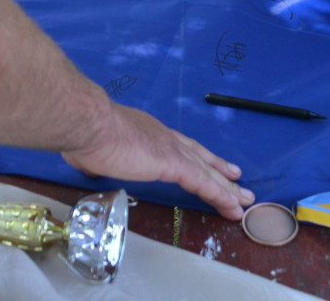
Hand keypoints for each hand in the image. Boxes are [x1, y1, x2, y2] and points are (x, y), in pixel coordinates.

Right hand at [62, 105, 252, 219]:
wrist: (90, 124)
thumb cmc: (86, 136)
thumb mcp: (93, 149)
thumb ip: (97, 157)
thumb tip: (90, 162)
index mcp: (147, 132)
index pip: (178, 147)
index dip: (195, 156)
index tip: (207, 163)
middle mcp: (164, 137)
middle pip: (199, 157)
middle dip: (219, 170)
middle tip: (237, 181)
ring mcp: (171, 149)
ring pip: (207, 172)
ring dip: (226, 188)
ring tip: (243, 201)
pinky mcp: (173, 163)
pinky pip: (203, 183)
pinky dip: (220, 195)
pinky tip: (232, 206)